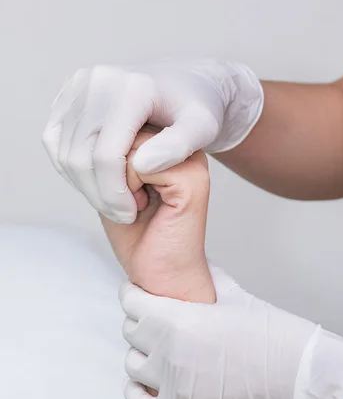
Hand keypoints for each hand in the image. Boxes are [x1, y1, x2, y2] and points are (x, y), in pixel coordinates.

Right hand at [42, 60, 262, 222]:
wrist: (185, 84)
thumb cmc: (197, 110)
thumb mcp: (203, 129)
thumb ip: (179, 147)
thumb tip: (143, 164)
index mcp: (132, 89)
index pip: (107, 156)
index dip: (114, 194)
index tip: (130, 214)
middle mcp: (99, 80)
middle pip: (80, 155)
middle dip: (98, 194)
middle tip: (122, 212)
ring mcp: (79, 85)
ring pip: (63, 151)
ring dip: (84, 184)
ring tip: (114, 198)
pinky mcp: (68, 94)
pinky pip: (55, 141)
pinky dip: (70, 167)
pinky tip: (98, 180)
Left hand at [100, 128, 213, 301]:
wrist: (159, 276)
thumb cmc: (136, 236)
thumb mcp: (112, 184)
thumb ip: (110, 151)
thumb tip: (96, 125)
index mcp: (168, 145)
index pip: (123, 123)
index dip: (106, 158)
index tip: (119, 192)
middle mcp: (183, 147)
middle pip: (125, 129)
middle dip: (110, 168)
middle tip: (126, 200)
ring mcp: (191, 161)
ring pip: (130, 144)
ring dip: (118, 180)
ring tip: (135, 204)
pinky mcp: (191, 179)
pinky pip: (141, 164)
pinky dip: (128, 190)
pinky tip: (142, 208)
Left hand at [121, 266, 342, 398]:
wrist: (302, 378)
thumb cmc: (274, 334)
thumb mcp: (235, 296)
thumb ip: (205, 279)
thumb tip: (192, 265)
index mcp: (179, 320)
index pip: (131, 302)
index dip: (135, 294)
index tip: (141, 293)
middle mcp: (169, 353)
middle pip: (130, 331)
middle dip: (141, 321)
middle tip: (157, 319)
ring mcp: (173, 387)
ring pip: (133, 365)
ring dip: (143, 354)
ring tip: (160, 349)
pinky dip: (139, 392)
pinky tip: (152, 382)